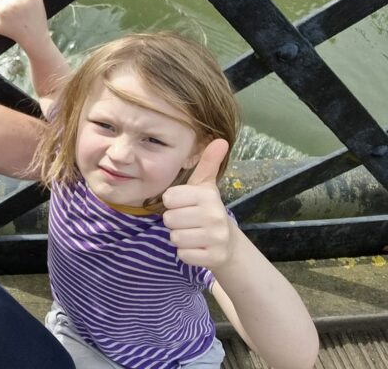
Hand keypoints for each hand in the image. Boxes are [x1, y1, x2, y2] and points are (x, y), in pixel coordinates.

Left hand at [162, 139, 234, 269]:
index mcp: (208, 196)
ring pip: (174, 237)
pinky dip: (186, 253)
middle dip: (175, 222)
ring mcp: (216, 238)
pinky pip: (182, 255)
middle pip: (169, 219)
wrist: (228, 244)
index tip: (186, 205)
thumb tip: (221, 140)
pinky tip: (197, 247)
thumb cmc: (207, 210)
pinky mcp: (213, 258)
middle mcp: (215, 216)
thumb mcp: (205, 186)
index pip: (169, 197)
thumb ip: (208, 163)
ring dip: (180, 237)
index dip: (173, 203)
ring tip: (193, 233)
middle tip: (189, 221)